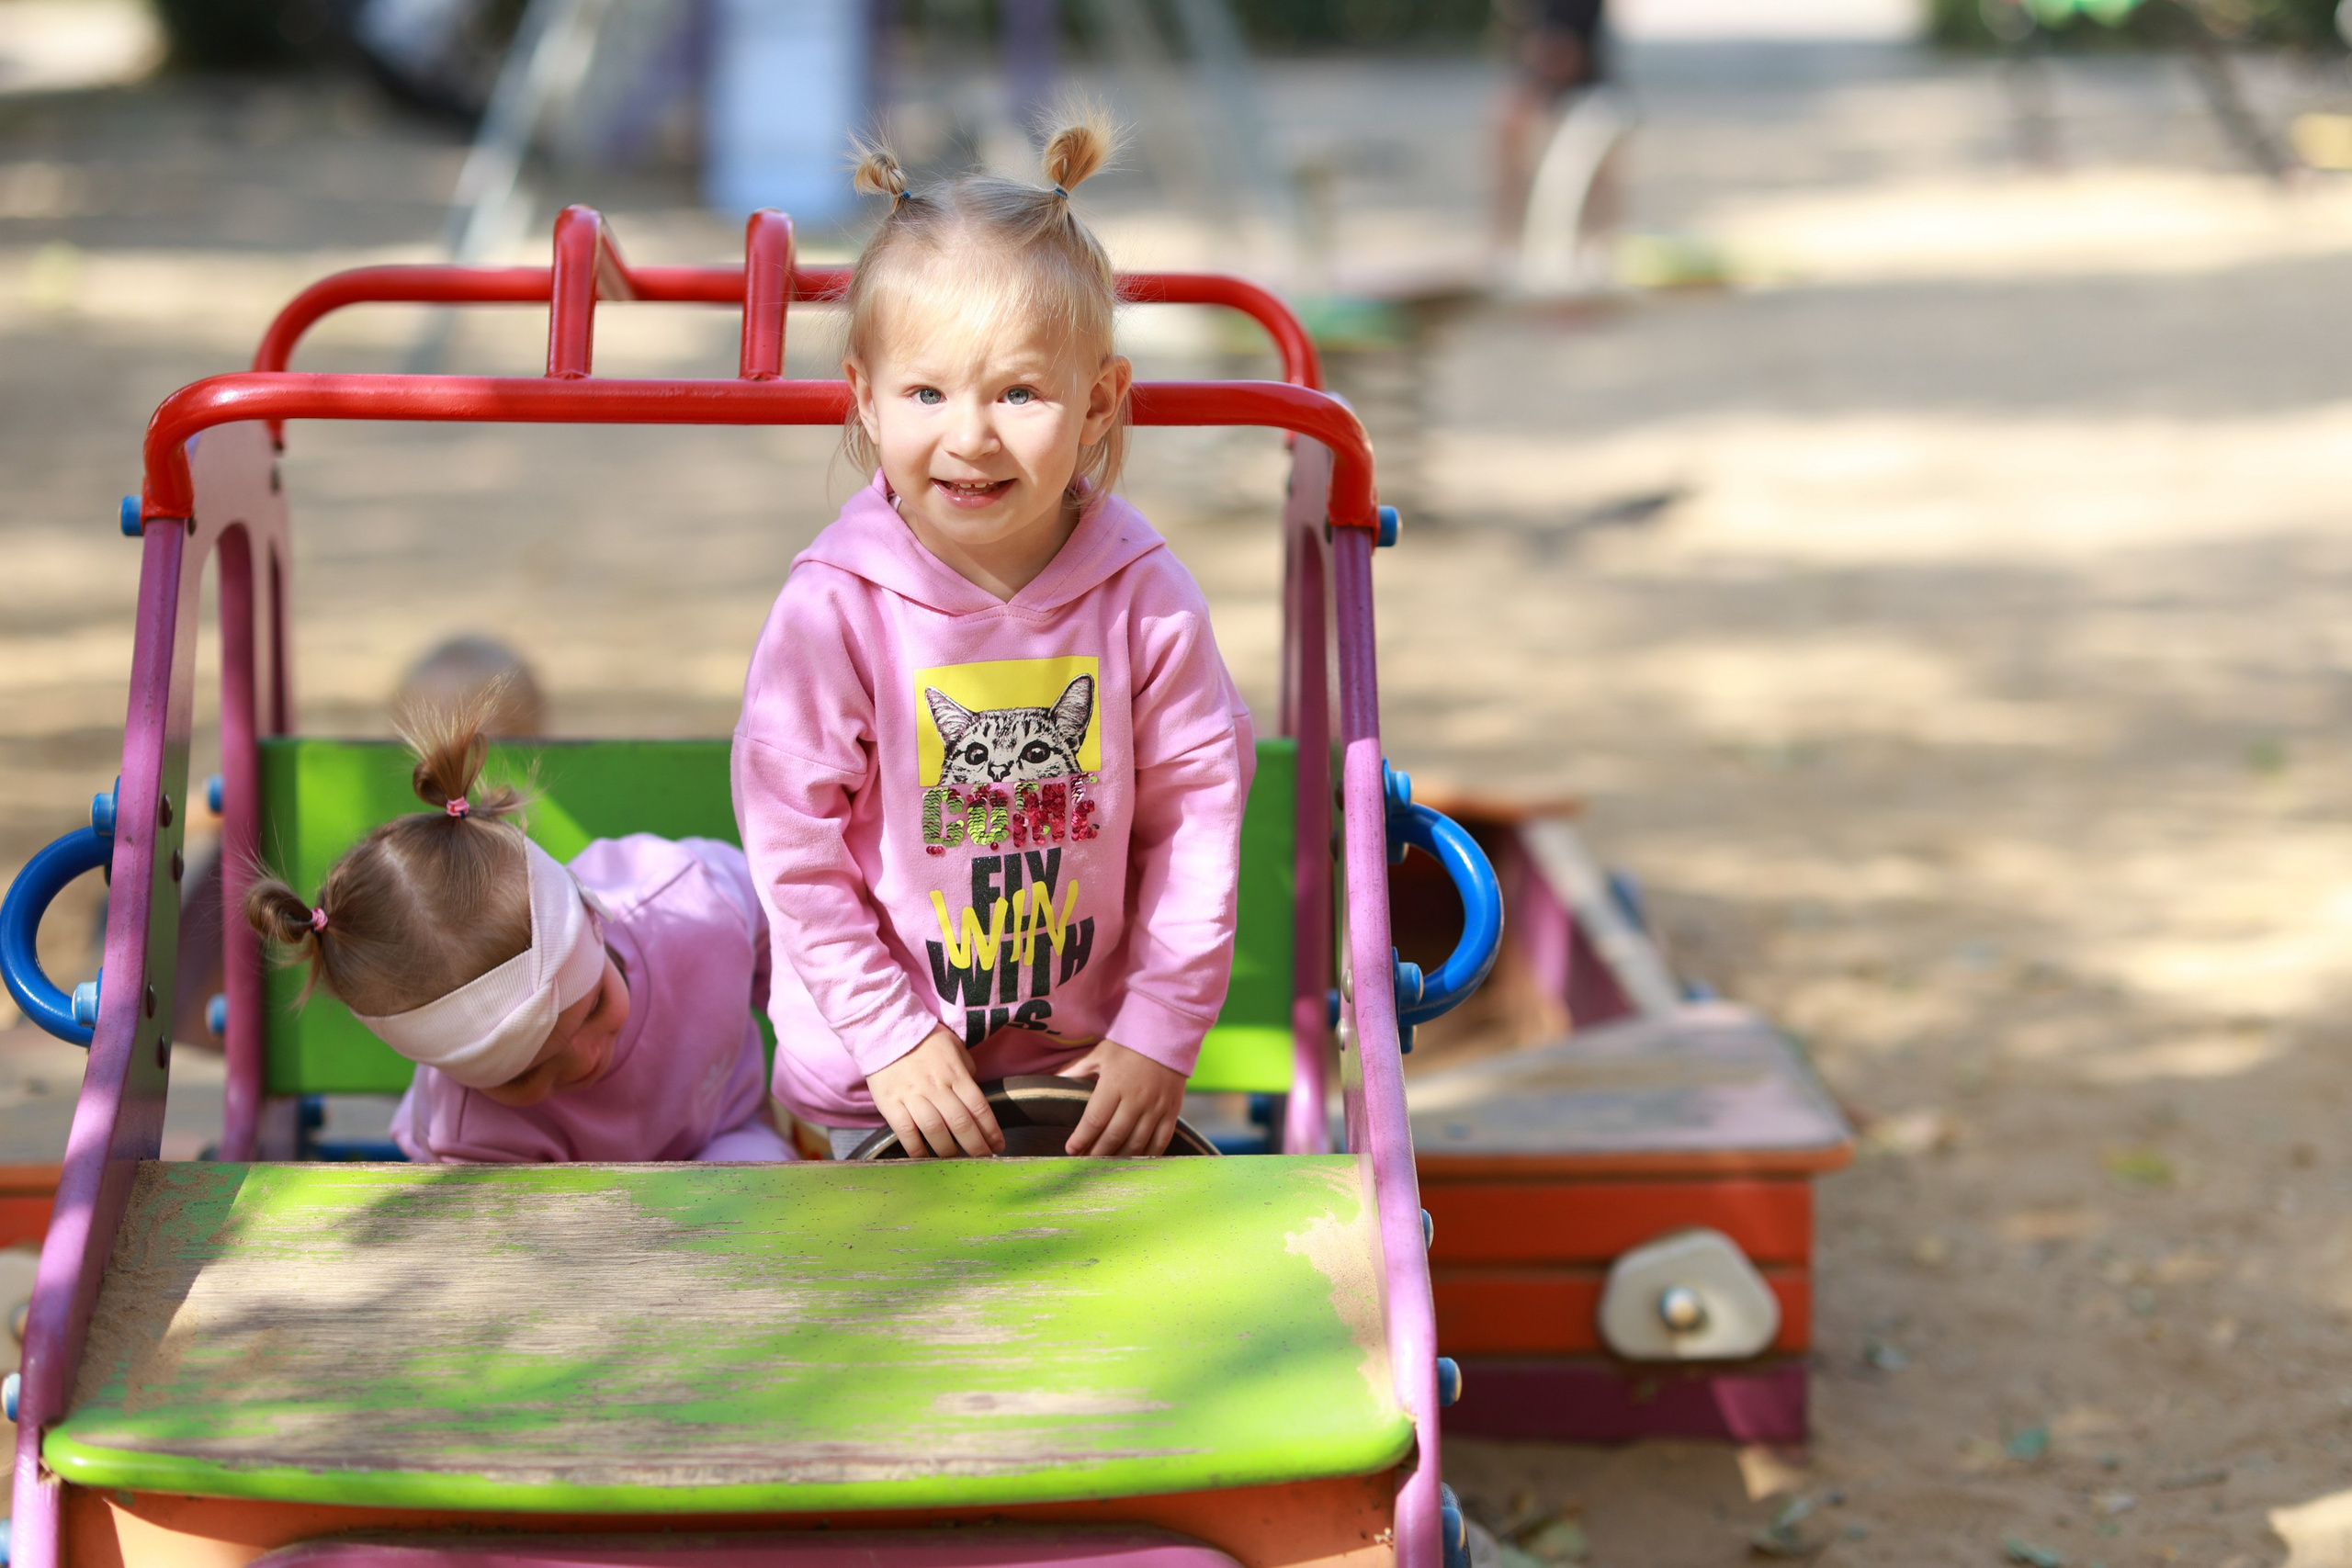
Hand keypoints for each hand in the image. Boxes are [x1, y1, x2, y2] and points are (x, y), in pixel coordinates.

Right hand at [867, 1026, 1003, 1157]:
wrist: (886, 1029)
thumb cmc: (924, 1040)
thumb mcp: (954, 1047)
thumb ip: (967, 1071)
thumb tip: (973, 1096)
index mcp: (955, 1073)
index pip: (979, 1107)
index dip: (991, 1130)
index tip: (998, 1146)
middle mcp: (937, 1087)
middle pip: (960, 1123)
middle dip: (975, 1146)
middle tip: (983, 1161)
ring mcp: (912, 1096)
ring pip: (935, 1131)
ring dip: (949, 1151)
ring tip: (957, 1163)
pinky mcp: (891, 1104)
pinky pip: (906, 1132)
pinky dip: (917, 1150)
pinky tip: (926, 1159)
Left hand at [1056, 1040, 1186, 1156]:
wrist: (1169, 1033)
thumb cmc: (1129, 1044)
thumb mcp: (1100, 1053)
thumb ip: (1077, 1069)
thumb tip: (1053, 1080)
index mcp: (1114, 1084)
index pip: (1094, 1120)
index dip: (1081, 1139)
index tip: (1071, 1150)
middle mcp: (1136, 1099)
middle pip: (1113, 1136)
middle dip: (1096, 1153)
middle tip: (1085, 1163)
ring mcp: (1156, 1107)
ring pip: (1136, 1143)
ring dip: (1119, 1158)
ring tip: (1105, 1166)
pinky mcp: (1172, 1111)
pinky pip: (1160, 1141)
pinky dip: (1146, 1155)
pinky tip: (1134, 1162)